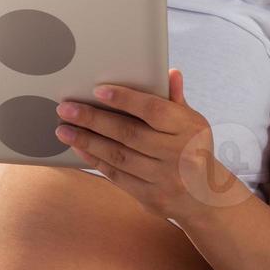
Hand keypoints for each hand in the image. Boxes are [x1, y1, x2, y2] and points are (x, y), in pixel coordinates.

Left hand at [52, 69, 242, 222]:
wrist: (205, 197)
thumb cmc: (192, 148)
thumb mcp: (191, 123)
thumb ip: (175, 99)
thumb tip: (170, 73)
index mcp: (189, 128)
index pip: (154, 110)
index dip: (125, 99)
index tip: (97, 91)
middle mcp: (179, 153)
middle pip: (129, 133)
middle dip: (93, 119)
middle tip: (66, 109)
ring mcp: (166, 178)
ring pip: (119, 156)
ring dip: (87, 141)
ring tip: (63, 129)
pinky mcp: (151, 196)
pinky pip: (117, 176)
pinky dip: (95, 160)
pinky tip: (78, 147)